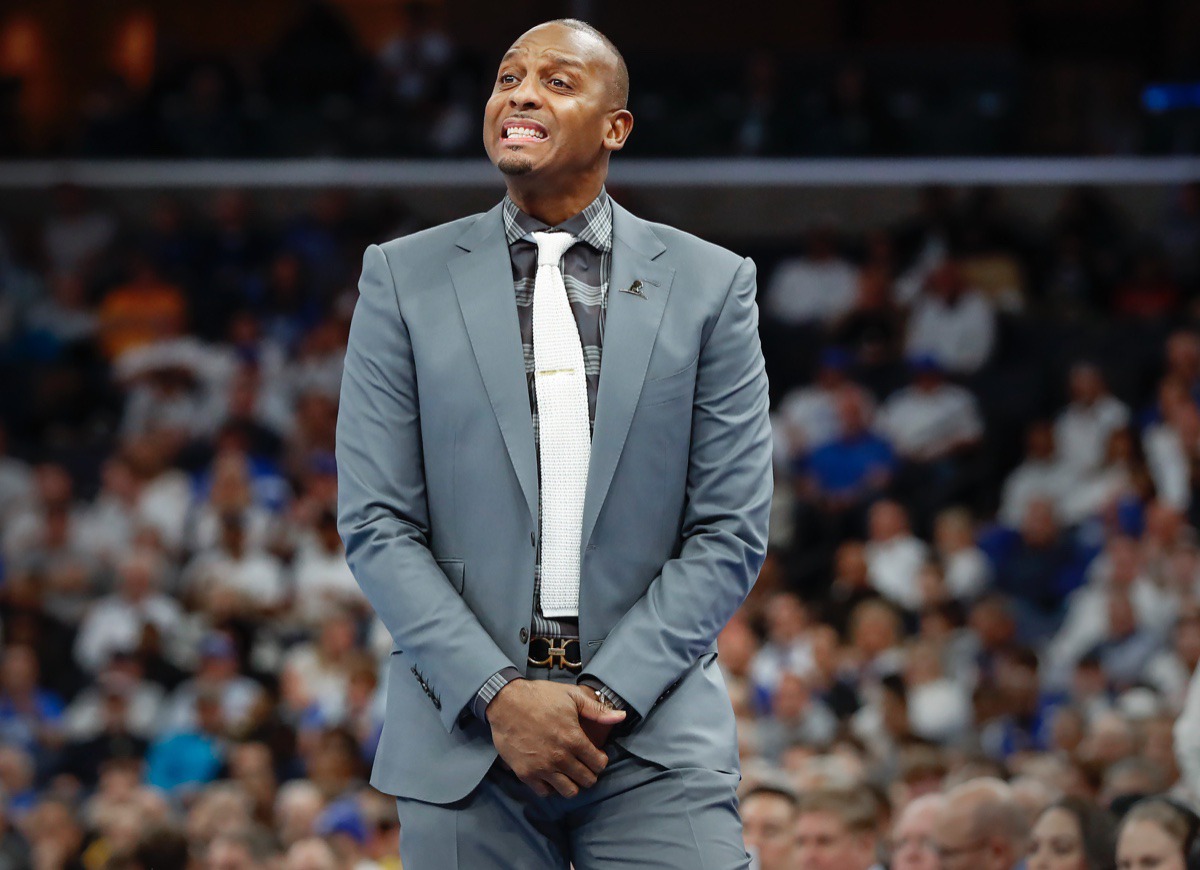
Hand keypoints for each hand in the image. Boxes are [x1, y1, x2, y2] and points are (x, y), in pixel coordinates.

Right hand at [486, 680, 625, 797]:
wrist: (505, 702)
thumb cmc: (540, 696)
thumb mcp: (571, 696)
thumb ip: (597, 710)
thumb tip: (621, 716)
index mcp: (574, 739)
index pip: (599, 764)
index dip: (601, 761)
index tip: (596, 756)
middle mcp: (560, 757)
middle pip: (587, 780)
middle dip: (590, 773)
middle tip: (585, 765)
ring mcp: (542, 767)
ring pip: (569, 791)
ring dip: (573, 784)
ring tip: (570, 773)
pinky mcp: (525, 773)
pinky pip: (545, 792)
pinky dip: (551, 787)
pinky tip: (552, 775)